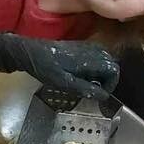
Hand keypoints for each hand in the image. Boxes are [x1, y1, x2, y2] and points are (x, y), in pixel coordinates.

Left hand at [0, 32, 119, 99]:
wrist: (29, 52)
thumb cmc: (45, 68)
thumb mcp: (65, 83)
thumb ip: (86, 89)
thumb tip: (104, 96)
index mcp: (90, 59)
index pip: (114, 70)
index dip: (111, 84)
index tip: (101, 94)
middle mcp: (92, 50)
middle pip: (112, 65)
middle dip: (107, 80)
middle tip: (95, 91)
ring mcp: (87, 46)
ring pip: (105, 61)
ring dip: (101, 74)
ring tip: (88, 84)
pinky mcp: (81, 46)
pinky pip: (96, 58)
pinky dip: (94, 69)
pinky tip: (81, 76)